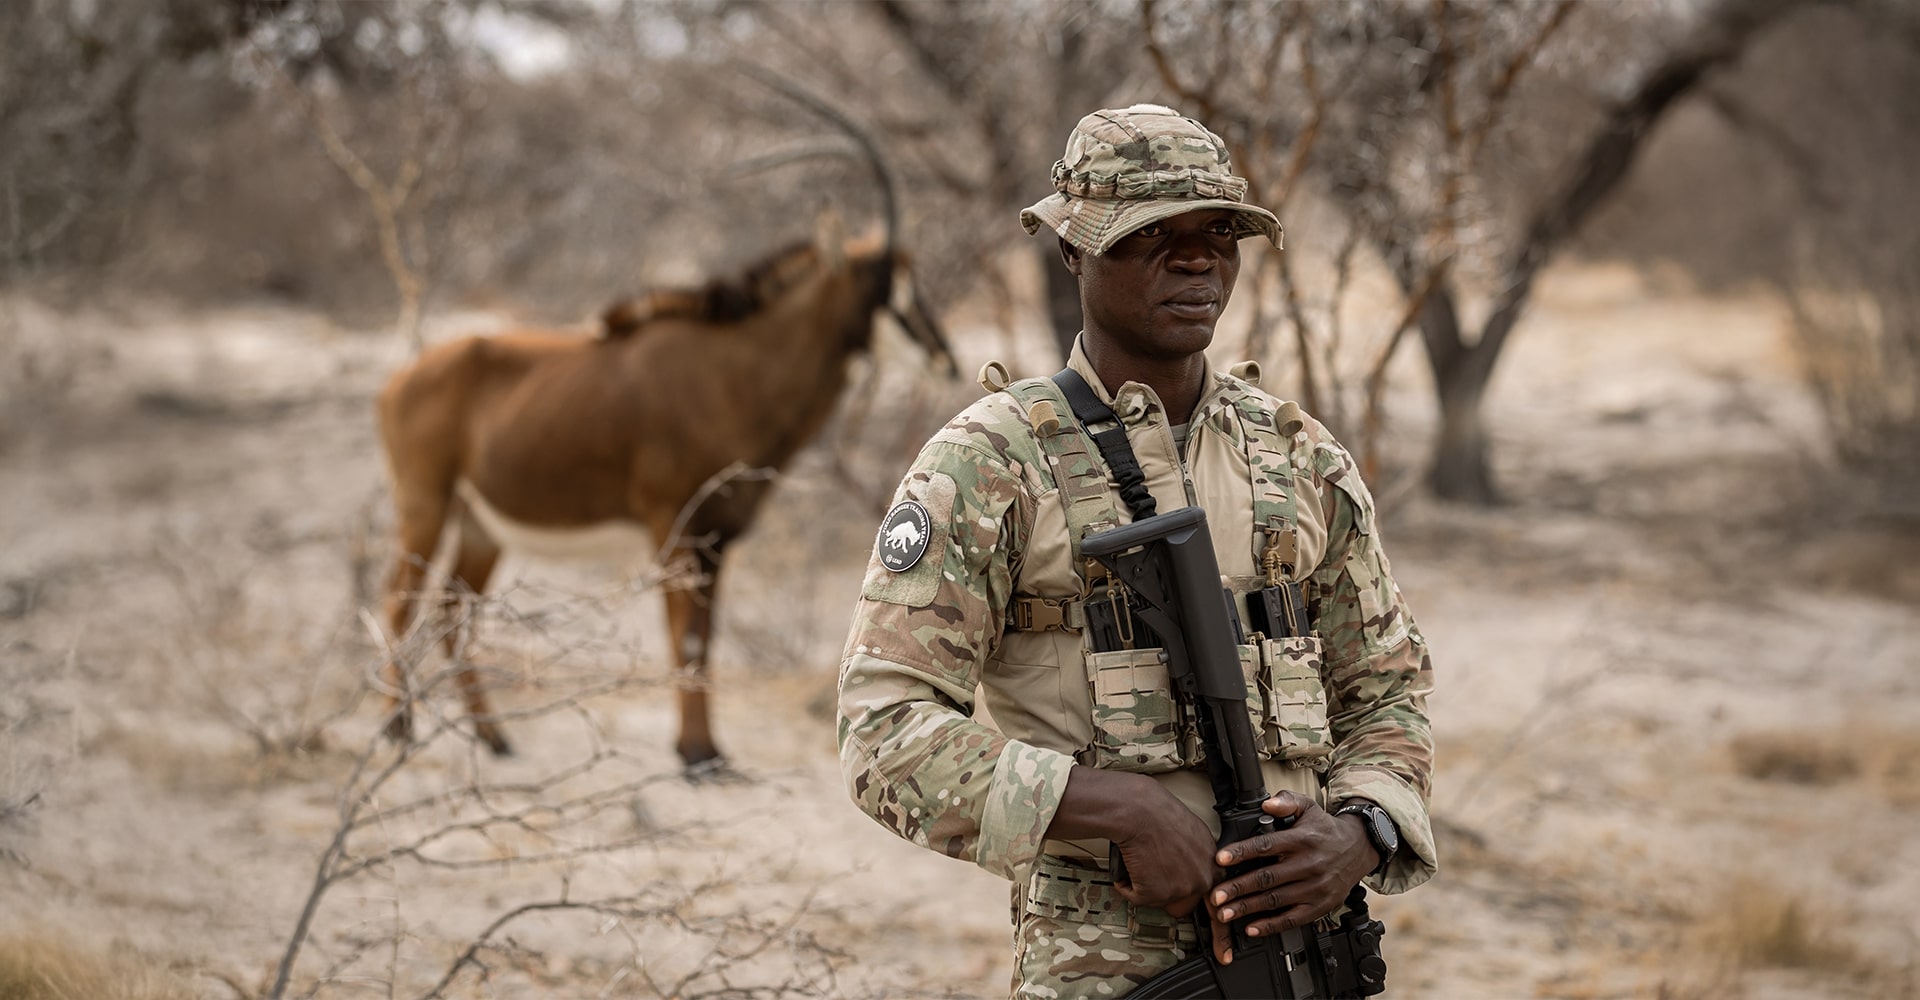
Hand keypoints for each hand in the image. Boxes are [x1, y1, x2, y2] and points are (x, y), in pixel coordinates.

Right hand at [1045, 766, 1218, 917]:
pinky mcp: (1157, 894)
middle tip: (1154, 873)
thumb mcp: (1192, 831)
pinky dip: (1127, 883)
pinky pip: (1136, 896)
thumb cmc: (1159, 811)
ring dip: (1145, 883)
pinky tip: (1129, 862)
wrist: (1140, 810)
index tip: (1224, 952)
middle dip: (1166, 892)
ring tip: (1141, 856)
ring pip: (1157, 899)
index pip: (1222, 902)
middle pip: (1184, 904)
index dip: (1220, 930)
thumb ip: (1197, 856)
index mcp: (1213, 864)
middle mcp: (1202, 879)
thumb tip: (1187, 868)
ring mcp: (1181, 889)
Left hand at [1204, 791, 1377, 963]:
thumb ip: (1287, 802)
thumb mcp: (1309, 807)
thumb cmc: (1326, 829)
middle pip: (1267, 878)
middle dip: (1238, 888)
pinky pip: (1293, 919)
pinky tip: (1252, 928)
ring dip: (1248, 908)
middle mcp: (1309, 864)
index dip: (1242, 853)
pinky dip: (1271, 926)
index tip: (1220, 859)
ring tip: (1224, 913)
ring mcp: (1315, 888)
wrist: (1359, 848)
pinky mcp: (1320, 906)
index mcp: (1302, 840)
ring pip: (1276, 900)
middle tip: (1215, 895)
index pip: (1266, 846)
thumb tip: (1267, 804)